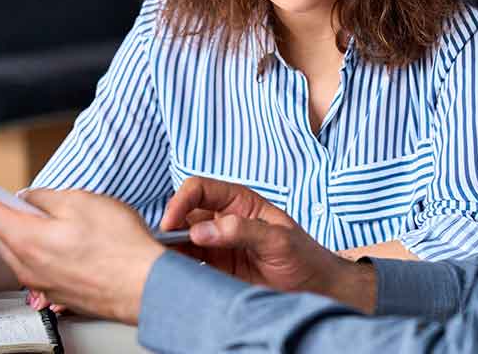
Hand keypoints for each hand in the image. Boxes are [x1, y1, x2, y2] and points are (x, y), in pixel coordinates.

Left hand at [0, 182, 165, 324]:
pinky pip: (37, 265)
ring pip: (19, 250)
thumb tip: (30, 199)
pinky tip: (65, 242)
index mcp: (27, 238)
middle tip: (9, 198)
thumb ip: (47, 198)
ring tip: (49, 218)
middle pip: (1, 233)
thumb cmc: (119, 245)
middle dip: (0, 213)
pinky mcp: (58, 292)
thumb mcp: (82, 201)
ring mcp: (42, 282)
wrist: (144, 285)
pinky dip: (40, 249)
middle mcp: (27, 265)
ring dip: (23, 232)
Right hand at [161, 177, 376, 311]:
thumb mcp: (277, 239)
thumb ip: (241, 230)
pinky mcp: (216, 268)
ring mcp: (218, 244)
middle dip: (170, 227)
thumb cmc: (303, 257)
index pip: (200, 189)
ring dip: (171, 249)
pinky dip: (177, 267)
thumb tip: (201, 230)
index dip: (181, 201)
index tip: (171, 222)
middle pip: (185, 214)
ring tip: (164, 263)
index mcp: (239, 201)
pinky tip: (174, 274)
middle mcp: (224, 218)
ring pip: (182, 240)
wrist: (315, 289)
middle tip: (162, 247)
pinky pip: (189, 263)